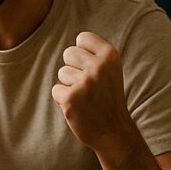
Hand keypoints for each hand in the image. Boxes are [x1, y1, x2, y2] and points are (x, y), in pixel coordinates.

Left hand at [52, 31, 133, 151]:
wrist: (114, 131)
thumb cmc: (108, 96)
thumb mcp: (111, 68)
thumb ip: (95, 53)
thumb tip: (74, 44)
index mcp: (110, 55)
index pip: (82, 38)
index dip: (83, 52)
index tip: (92, 67)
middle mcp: (98, 66)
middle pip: (69, 53)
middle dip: (73, 67)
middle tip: (87, 84)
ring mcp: (85, 83)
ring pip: (62, 72)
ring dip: (69, 84)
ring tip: (85, 97)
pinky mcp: (71, 99)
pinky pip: (56, 89)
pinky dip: (63, 99)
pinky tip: (78, 106)